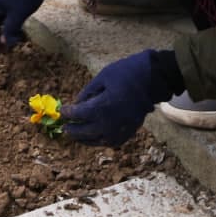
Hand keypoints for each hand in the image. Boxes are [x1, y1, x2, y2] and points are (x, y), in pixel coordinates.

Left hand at [62, 50, 182, 146]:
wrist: (153, 81)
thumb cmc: (126, 74)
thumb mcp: (102, 78)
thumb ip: (87, 93)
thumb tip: (76, 103)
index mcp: (100, 108)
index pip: (77, 114)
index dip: (68, 113)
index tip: (62, 111)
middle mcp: (108, 123)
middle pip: (84, 132)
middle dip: (72, 129)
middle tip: (64, 127)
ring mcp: (120, 131)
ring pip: (96, 141)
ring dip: (84, 139)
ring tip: (75, 135)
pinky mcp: (128, 133)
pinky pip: (110, 142)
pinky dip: (99, 141)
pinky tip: (93, 138)